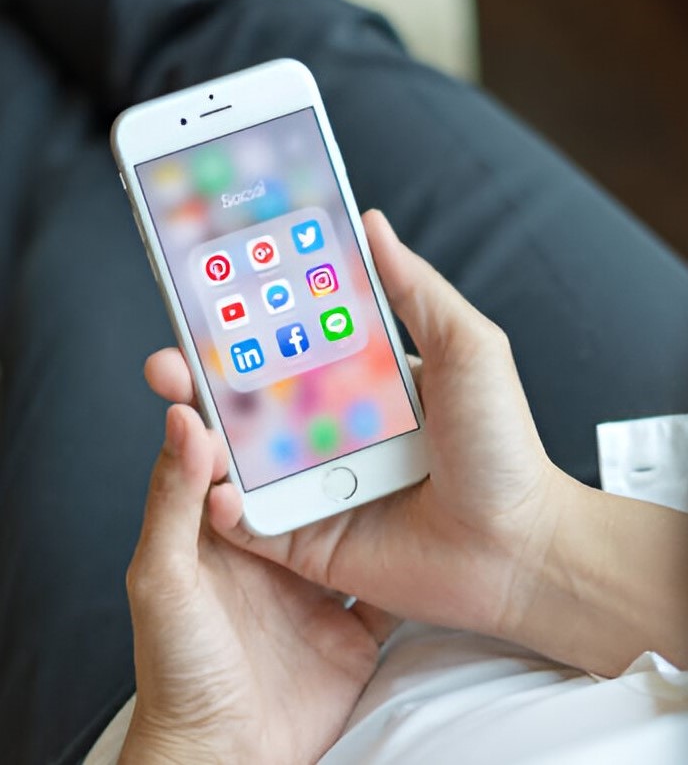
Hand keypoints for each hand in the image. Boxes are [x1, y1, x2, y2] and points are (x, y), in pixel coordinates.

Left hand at [121, 403, 393, 763]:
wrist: (228, 758)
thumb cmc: (179, 672)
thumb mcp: (164, 579)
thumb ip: (172, 502)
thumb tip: (181, 420)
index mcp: (218, 530)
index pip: (229, 452)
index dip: (240, 408)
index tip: (262, 358)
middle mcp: (270, 547)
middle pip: (297, 476)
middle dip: (318, 435)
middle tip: (349, 384)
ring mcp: (315, 581)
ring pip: (345, 516)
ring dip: (365, 482)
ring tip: (395, 435)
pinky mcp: (350, 617)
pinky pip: (382, 572)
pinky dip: (403, 548)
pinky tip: (424, 512)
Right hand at [146, 209, 559, 644]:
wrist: (516, 549)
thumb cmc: (500, 445)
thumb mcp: (467, 349)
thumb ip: (416, 290)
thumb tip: (371, 223)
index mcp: (358, 383)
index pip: (288, 343)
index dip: (245, 321)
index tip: (204, 293)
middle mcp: (328, 430)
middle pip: (250, 398)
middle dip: (202, 377)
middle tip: (167, 358)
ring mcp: (311, 485)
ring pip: (237, 458)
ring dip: (199, 436)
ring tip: (175, 410)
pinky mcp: (304, 537)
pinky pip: (248, 522)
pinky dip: (221, 506)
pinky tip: (211, 484)